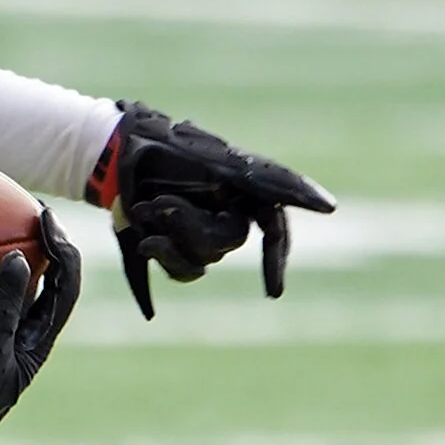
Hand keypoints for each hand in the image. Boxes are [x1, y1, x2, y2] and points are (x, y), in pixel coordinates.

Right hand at [0, 210, 79, 444]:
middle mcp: (17, 343)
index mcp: (34, 347)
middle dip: (38, 249)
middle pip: (42, 286)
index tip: (44, 216)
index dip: (64, 251)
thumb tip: (21, 259)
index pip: (64, 290)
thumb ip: (3, 306)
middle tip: (25, 215)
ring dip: (3, 262)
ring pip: (7, 293)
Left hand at [88, 102, 334, 319]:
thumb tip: (329, 206)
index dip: (275, 259)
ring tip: (147, 208)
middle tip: (160, 203)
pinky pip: (182, 271)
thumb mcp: (227, 166)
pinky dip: (163, 256)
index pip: (274, 230)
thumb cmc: (172, 152)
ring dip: (172, 239)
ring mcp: (200, 229)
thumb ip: (278, 184)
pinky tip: (145, 239)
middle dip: (191, 226)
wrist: (115, 157)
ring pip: (204, 261)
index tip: (271, 293)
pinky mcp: (174, 245)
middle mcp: (228, 211)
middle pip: (230, 244)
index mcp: (246, 190)